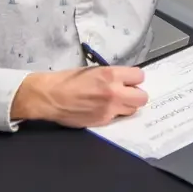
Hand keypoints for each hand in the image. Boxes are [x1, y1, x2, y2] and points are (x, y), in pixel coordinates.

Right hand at [11, 66, 147, 127]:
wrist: (50, 97)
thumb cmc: (69, 79)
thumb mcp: (95, 70)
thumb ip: (114, 76)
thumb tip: (126, 80)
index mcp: (112, 75)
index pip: (140, 76)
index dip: (134, 78)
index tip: (129, 80)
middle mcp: (114, 93)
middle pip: (142, 98)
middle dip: (136, 94)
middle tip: (126, 92)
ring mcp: (109, 110)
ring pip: (132, 110)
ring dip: (126, 105)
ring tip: (115, 102)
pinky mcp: (102, 122)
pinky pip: (116, 118)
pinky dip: (113, 114)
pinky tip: (102, 109)